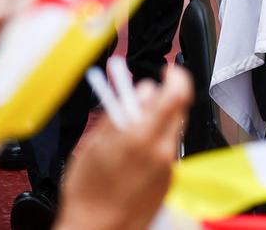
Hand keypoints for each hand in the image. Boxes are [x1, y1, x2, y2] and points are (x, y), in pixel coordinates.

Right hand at [55, 67, 192, 229]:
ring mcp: (170, 167)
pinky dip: (155, 143)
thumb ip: (121, 113)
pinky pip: (168, 150)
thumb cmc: (87, 195)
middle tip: (139, 100)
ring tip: (129, 131)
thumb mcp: (94, 144)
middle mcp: (163, 150)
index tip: (167, 70)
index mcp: (143, 137)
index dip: (177, 76)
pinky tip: (133, 154)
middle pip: (177, 110)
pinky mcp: (170, 181)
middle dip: (162, 99)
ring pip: (172, 130)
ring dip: (157, 122)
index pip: (178, 94)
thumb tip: (141, 91)